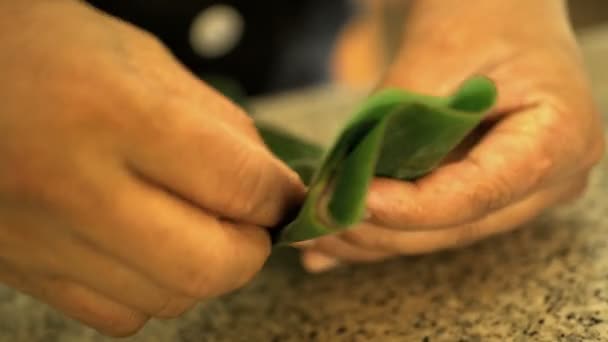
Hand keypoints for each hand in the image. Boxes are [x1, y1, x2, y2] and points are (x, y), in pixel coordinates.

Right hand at [0, 1, 303, 335]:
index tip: (286, 196)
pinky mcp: (24, 271)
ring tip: (196, 224)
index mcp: (113, 114)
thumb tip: (272, 184)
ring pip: (169, 299)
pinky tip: (147, 247)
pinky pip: (120, 314)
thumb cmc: (43, 50)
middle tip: (251, 221)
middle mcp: (73, 188)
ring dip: (205, 269)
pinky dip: (155, 289)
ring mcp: (42, 241)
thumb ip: (219, 125)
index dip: (280, 196)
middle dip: (251, 249)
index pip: (237, 184)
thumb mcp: (141, 60)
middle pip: (208, 265)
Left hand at [302, 0, 604, 271]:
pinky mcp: (481, 194)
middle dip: (381, 230)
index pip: (480, 193)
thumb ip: (400, 118)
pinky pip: (429, 223)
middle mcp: (547, 179)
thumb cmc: (481, 14)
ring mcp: (515, 193)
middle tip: (319, 220)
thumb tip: (349, 179)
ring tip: (316, 230)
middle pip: (456, 225)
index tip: (354, 200)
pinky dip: (380, 230)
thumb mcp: (440, 53)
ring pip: (437, 233)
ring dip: (373, 237)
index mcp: (561, 137)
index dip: (412, 207)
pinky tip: (334, 240)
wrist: (493, 13)